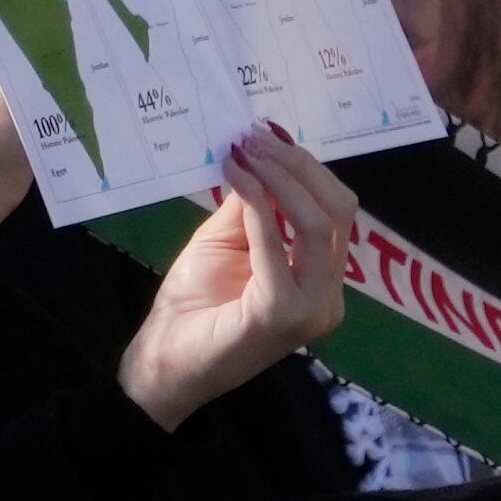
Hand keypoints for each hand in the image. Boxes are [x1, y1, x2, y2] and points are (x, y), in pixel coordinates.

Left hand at [117, 126, 351, 427]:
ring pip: (319, 223)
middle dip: (299, 166)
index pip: (336, 211)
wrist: (163, 365)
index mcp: (322, 281)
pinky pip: (277, 243)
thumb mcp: (226, 242)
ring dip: (281, 177)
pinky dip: (258, 203)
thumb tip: (263, 152)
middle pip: (338, 211)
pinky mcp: (283, 314)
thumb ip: (252, 206)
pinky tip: (236, 178)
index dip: (307, 168)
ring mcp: (312, 309)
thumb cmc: (193, 307)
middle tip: (256, 137)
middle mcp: (328, 297)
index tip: (267, 135)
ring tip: (246, 151)